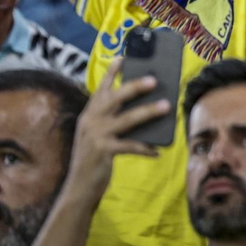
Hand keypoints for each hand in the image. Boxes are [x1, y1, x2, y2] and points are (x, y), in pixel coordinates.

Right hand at [66, 59, 171, 197]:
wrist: (78, 188)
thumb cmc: (94, 159)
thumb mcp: (98, 136)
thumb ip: (114, 123)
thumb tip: (146, 111)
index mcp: (89, 114)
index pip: (101, 88)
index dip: (112, 72)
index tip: (123, 57)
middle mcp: (91, 120)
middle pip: (115, 97)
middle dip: (135, 86)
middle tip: (154, 80)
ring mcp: (96, 135)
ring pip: (128, 119)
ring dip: (149, 111)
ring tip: (167, 106)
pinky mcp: (103, 151)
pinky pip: (131, 146)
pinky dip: (146, 148)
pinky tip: (158, 150)